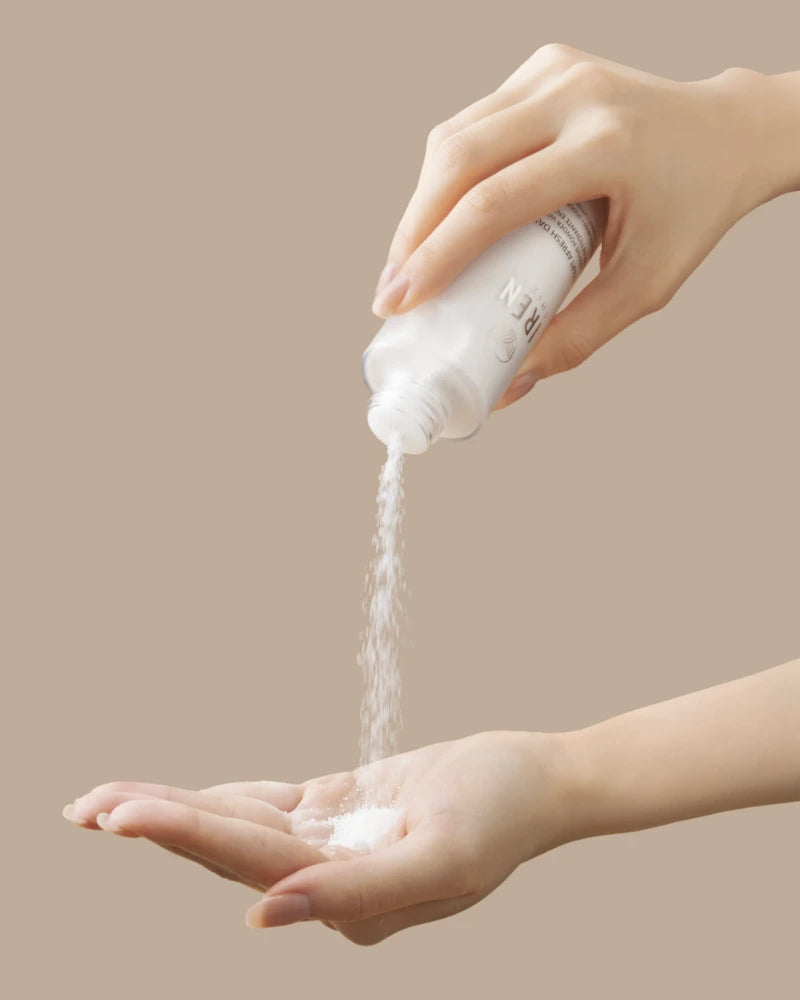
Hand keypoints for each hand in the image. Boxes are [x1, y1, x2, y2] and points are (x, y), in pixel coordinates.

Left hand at [62, 731, 566, 944]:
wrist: (536, 782)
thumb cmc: (501, 812)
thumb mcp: (443, 857)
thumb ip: (356, 892)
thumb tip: (262, 916)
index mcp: (349, 901)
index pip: (248, 864)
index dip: (183, 834)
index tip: (118, 813)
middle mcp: (330, 881)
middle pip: (227, 849)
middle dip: (156, 823)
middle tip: (84, 804)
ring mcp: (333, 846)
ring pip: (238, 826)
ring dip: (175, 811)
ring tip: (107, 801)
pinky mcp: (342, 813)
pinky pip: (270, 807)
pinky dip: (223, 800)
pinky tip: (180, 798)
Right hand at [370, 45, 784, 404]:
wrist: (726, 134)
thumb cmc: (691, 212)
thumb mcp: (646, 285)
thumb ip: (579, 337)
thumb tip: (509, 383)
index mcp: (608, 146)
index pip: (495, 203)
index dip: (436, 256)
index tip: (398, 303)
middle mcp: (576, 96)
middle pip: (458, 161)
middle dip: (411, 233)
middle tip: (392, 295)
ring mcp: (555, 71)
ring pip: (454, 137)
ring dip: (421, 205)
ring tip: (410, 265)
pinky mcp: (543, 67)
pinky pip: (471, 123)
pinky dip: (446, 176)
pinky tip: (441, 218)